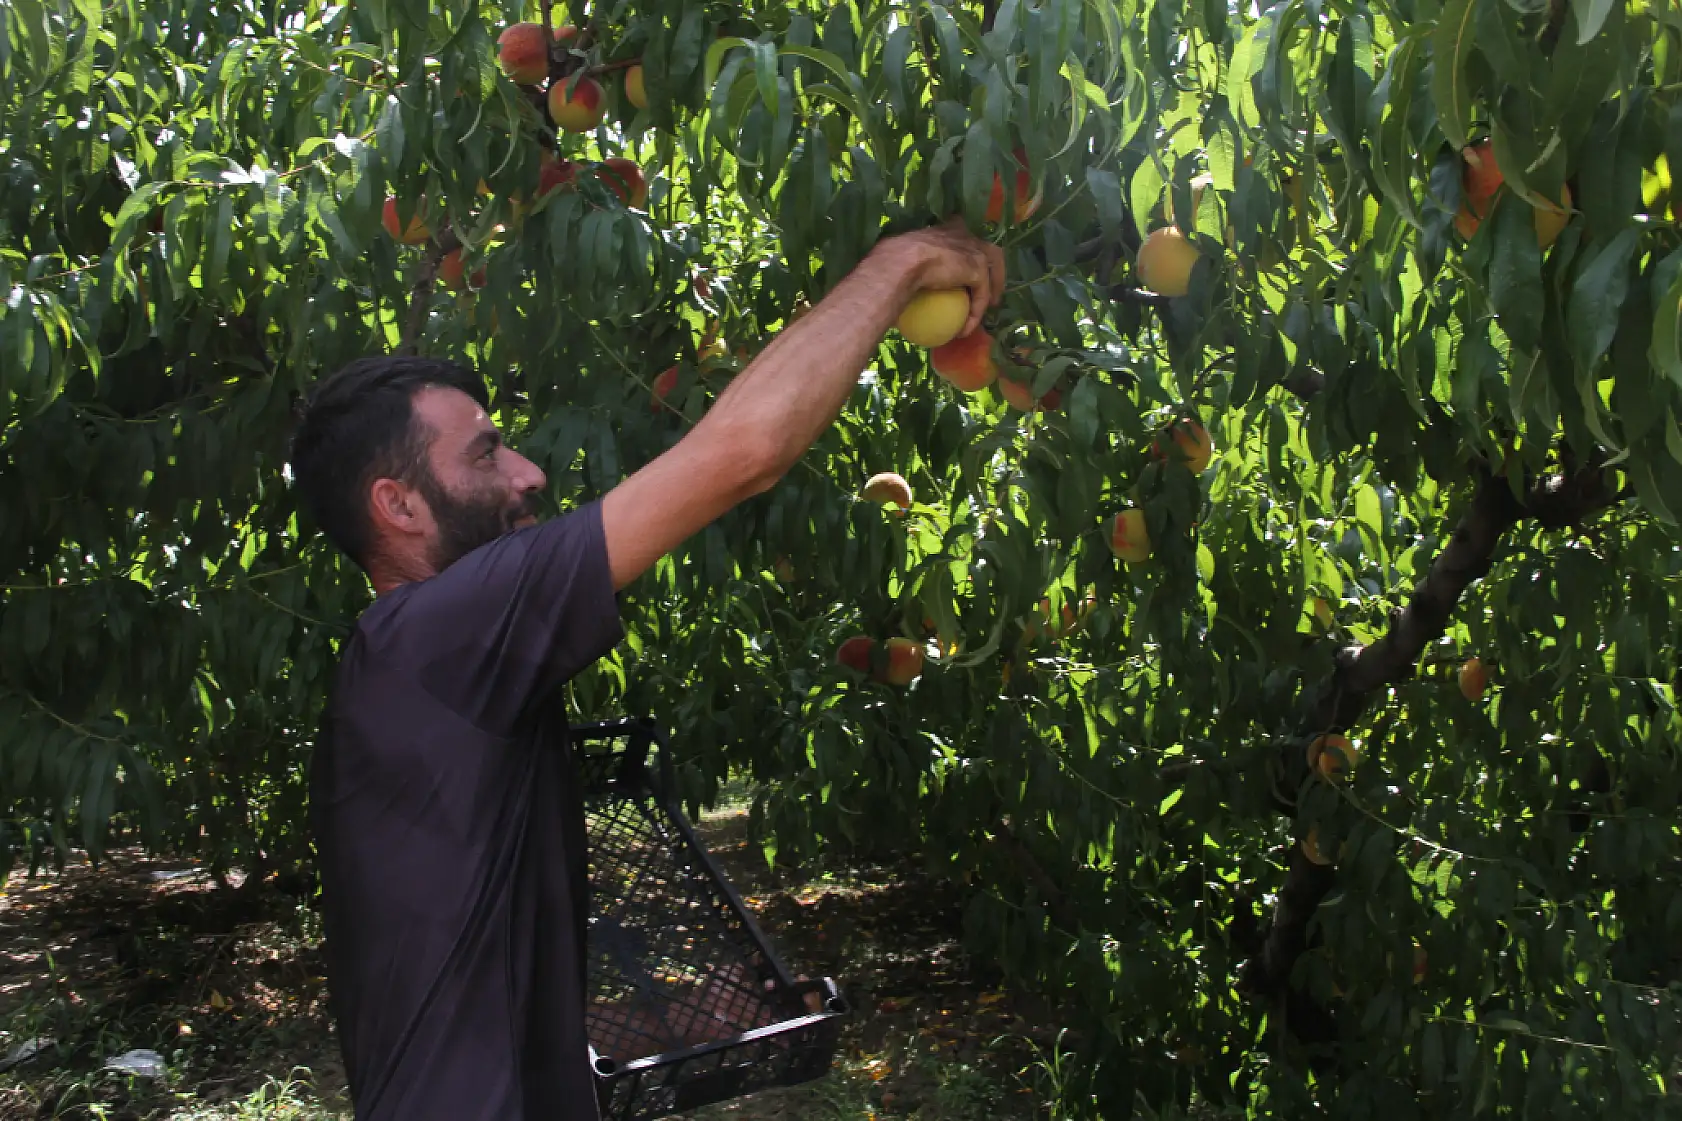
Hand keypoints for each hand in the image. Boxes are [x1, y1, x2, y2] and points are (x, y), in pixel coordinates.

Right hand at [870, 220, 1007, 339]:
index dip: (969, 246)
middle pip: (989, 250)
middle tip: (988, 290)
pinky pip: (980, 296)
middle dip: (994, 269)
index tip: (967, 260)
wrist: (901, 262)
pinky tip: (965, 329)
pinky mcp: (977, 269)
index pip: (964, 232)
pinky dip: (975, 313)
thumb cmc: (893, 258)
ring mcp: (974, 250)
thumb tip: (900, 283)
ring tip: (986, 309)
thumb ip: (910, 263)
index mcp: (948, 227)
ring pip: (993, 271)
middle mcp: (965, 233)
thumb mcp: (904, 255)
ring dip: (992, 291)